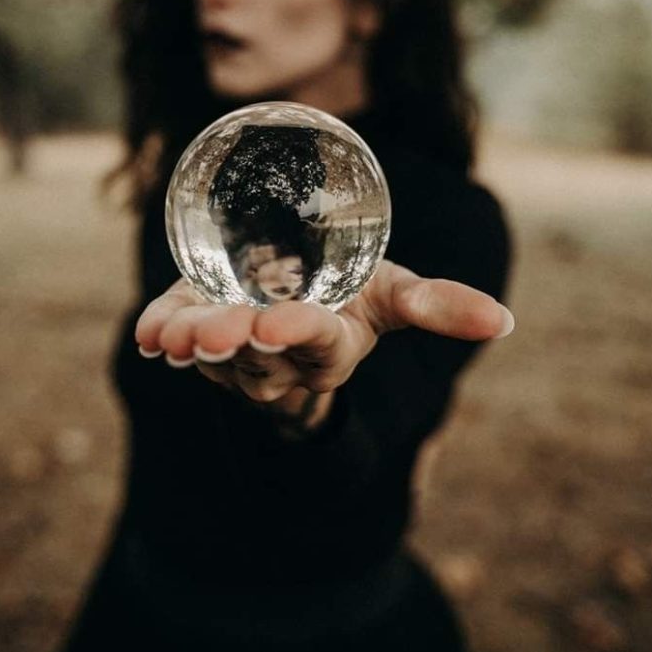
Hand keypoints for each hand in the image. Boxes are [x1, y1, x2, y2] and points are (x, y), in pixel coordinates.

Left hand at [135, 261, 513, 434]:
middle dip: (234, 341)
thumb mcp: (392, 296)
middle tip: (212, 331)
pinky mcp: (198, 330)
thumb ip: (437, 307)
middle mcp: (281, 355)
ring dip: (189, 341)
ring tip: (170, 334)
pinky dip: (158, 332)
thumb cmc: (350, 300)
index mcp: (331, 344)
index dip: (300, 333)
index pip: (317, 342)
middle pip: (256, 354)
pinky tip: (146, 331)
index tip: (279, 325)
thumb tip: (505, 322)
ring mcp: (234, 350)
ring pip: (212, 353)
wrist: (296, 304)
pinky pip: (175, 338)